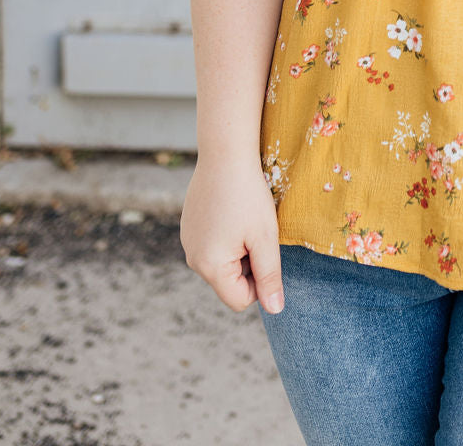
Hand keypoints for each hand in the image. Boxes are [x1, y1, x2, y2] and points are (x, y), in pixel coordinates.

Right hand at [180, 155, 285, 315]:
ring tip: (244, 217)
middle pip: (230, 282)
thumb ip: (270, 276)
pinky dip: (226, 235)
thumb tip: (275, 310)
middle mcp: (192, 259)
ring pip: (222, 263)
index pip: (240, 300)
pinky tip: (232, 209)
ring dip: (238, 249)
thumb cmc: (249, 195)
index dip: (260, 282)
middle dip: (248, 263)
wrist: (225, 153)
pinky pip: (213, 245)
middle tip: (256, 230)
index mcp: (210, 267)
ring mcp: (187, 241)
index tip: (266, 251)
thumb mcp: (265, 237)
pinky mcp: (189, 226)